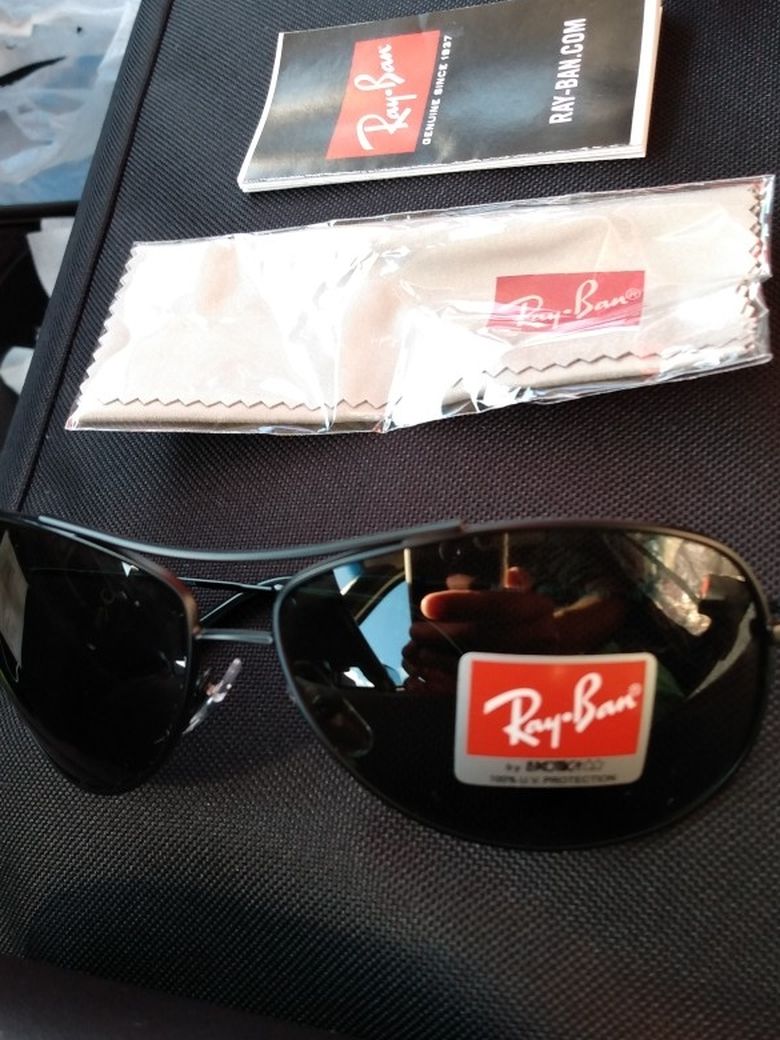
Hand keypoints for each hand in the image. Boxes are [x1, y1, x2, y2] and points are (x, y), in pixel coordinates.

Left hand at [402, 567, 558, 694]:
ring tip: (418, 653)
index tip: (427, 604)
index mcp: (536, 607)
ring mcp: (528, 665)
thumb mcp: (516, 590)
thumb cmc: (527, 614)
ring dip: (439, 660)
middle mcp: (538, 636)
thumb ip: (484, 584)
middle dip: (441, 635)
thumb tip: (454, 580)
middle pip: (480, 636)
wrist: (565, 645)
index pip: (495, 604)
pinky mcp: (515, 687)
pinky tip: (427, 678)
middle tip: (415, 632)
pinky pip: (476, 689)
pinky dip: (447, 684)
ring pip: (476, 664)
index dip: (459, 603)